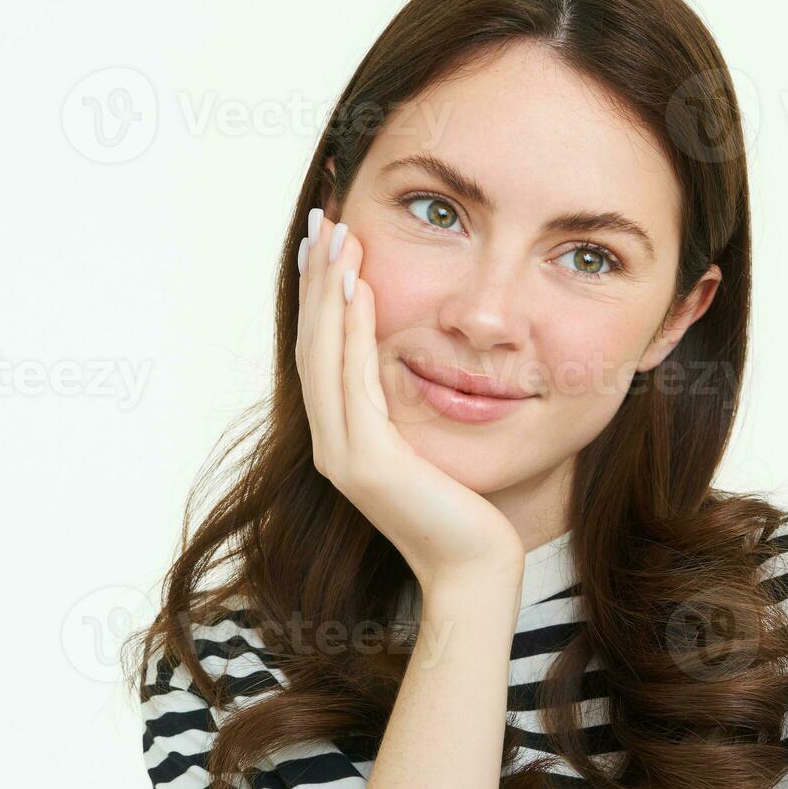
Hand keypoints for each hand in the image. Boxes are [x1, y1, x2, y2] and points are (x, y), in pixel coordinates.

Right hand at [295, 209, 522, 586]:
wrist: (475, 569)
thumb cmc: (466, 512)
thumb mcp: (431, 447)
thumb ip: (411, 410)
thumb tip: (419, 364)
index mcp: (343, 439)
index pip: (323, 352)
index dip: (320, 295)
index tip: (329, 241)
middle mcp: (331, 444)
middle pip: (312, 343)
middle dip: (316, 278)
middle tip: (323, 219)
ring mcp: (343, 454)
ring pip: (324, 354)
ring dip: (328, 290)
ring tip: (336, 236)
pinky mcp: (367, 462)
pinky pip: (352, 380)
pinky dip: (351, 329)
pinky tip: (358, 287)